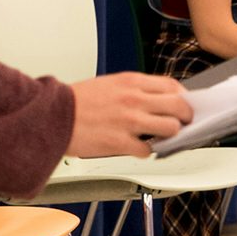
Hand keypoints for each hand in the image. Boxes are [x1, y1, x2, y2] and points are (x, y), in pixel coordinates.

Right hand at [67, 72, 192, 157]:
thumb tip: (158, 99)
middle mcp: (134, 99)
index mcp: (132, 82)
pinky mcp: (119, 142)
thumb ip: (136, 90)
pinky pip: (147, 150)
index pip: (173, 86)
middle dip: (185, 117)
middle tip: (182, 124)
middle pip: (179, 106)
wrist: (51, 115)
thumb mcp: (110, 84)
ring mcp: (128, 121)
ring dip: (169, 136)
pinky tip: (136, 149)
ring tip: (159, 138)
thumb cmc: (77, 102)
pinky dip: (145, 152)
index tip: (184, 104)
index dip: (184, 97)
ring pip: (170, 128)